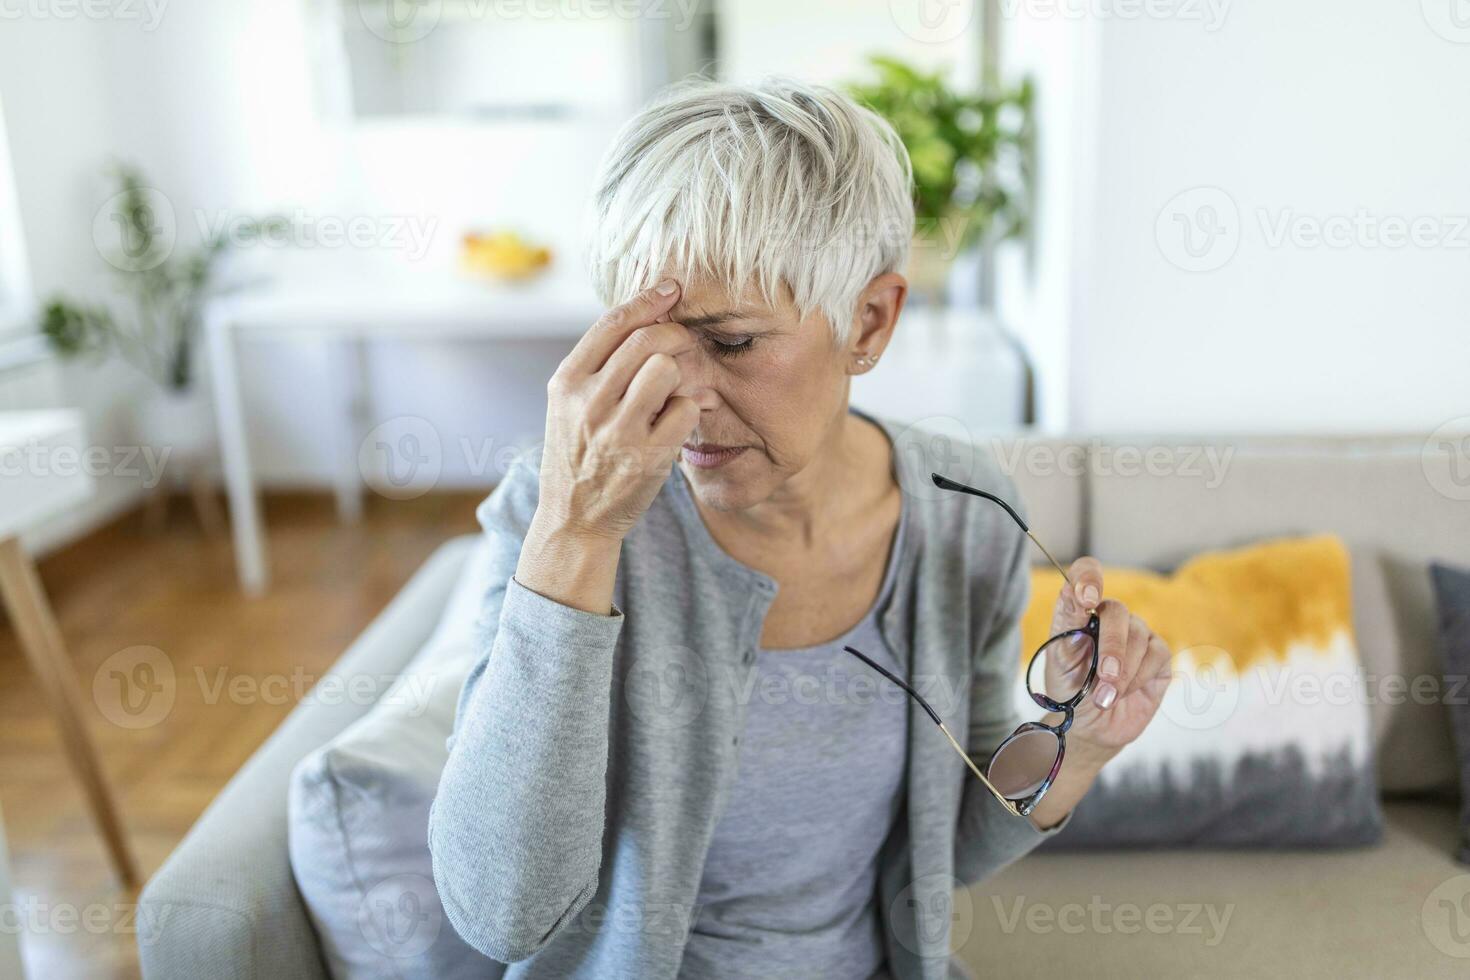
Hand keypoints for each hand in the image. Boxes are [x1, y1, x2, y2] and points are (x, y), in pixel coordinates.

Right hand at [534, 279, 699, 542]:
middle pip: (647, 340)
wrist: (574, 519)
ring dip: (680, 374)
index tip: (671, 289)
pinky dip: (691, 409)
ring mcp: (618, 431)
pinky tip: (680, 420)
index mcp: (567, 383)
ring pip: (667, 369)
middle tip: (684, 343)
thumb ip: (601, 366)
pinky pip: (686, 408)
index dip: (647, 299)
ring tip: (674, 390)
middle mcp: (588, 403)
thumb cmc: (579, 455)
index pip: (612, 323)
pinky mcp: (648, 456)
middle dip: (675, 334)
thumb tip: (649, 317)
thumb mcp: (570, 406)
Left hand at [1043, 558, 1171, 765]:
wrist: (1090, 727)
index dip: (1088, 577)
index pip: (1086, 573)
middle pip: (1117, 611)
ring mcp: (1137, 635)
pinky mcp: (1158, 656)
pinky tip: (1123, 693)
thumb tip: (1075, 593)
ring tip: (1104, 697)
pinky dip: (1138, 677)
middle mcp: (1110, 618)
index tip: (1086, 598)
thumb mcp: (1059, 659)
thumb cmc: (1070, 690)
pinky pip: (1156, 655)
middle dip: (1111, 648)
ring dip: (1122, 673)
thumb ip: (1067, 623)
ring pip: (1138, 636)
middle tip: (1103, 678)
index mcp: (1081, 611)